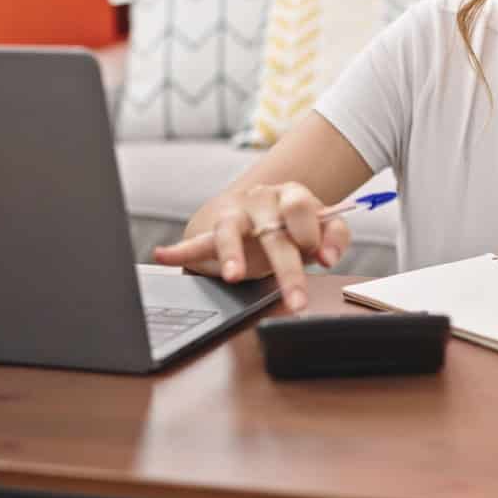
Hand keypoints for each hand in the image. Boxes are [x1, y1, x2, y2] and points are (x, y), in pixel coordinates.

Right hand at [152, 182, 351, 313]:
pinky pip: (197, 241)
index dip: (310, 231)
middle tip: (295, 300)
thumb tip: (328, 256)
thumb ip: (334, 238)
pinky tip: (164, 254)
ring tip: (232, 276)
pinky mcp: (214, 231)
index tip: (320, 259)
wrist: (261, 205)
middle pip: (273, 233)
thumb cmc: (294, 222)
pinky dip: (180, 250)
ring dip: (231, 253)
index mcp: (291, 197)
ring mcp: (236, 215)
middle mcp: (262, 202)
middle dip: (286, 269)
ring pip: (230, 230)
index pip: (301, 208)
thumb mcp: (321, 227)